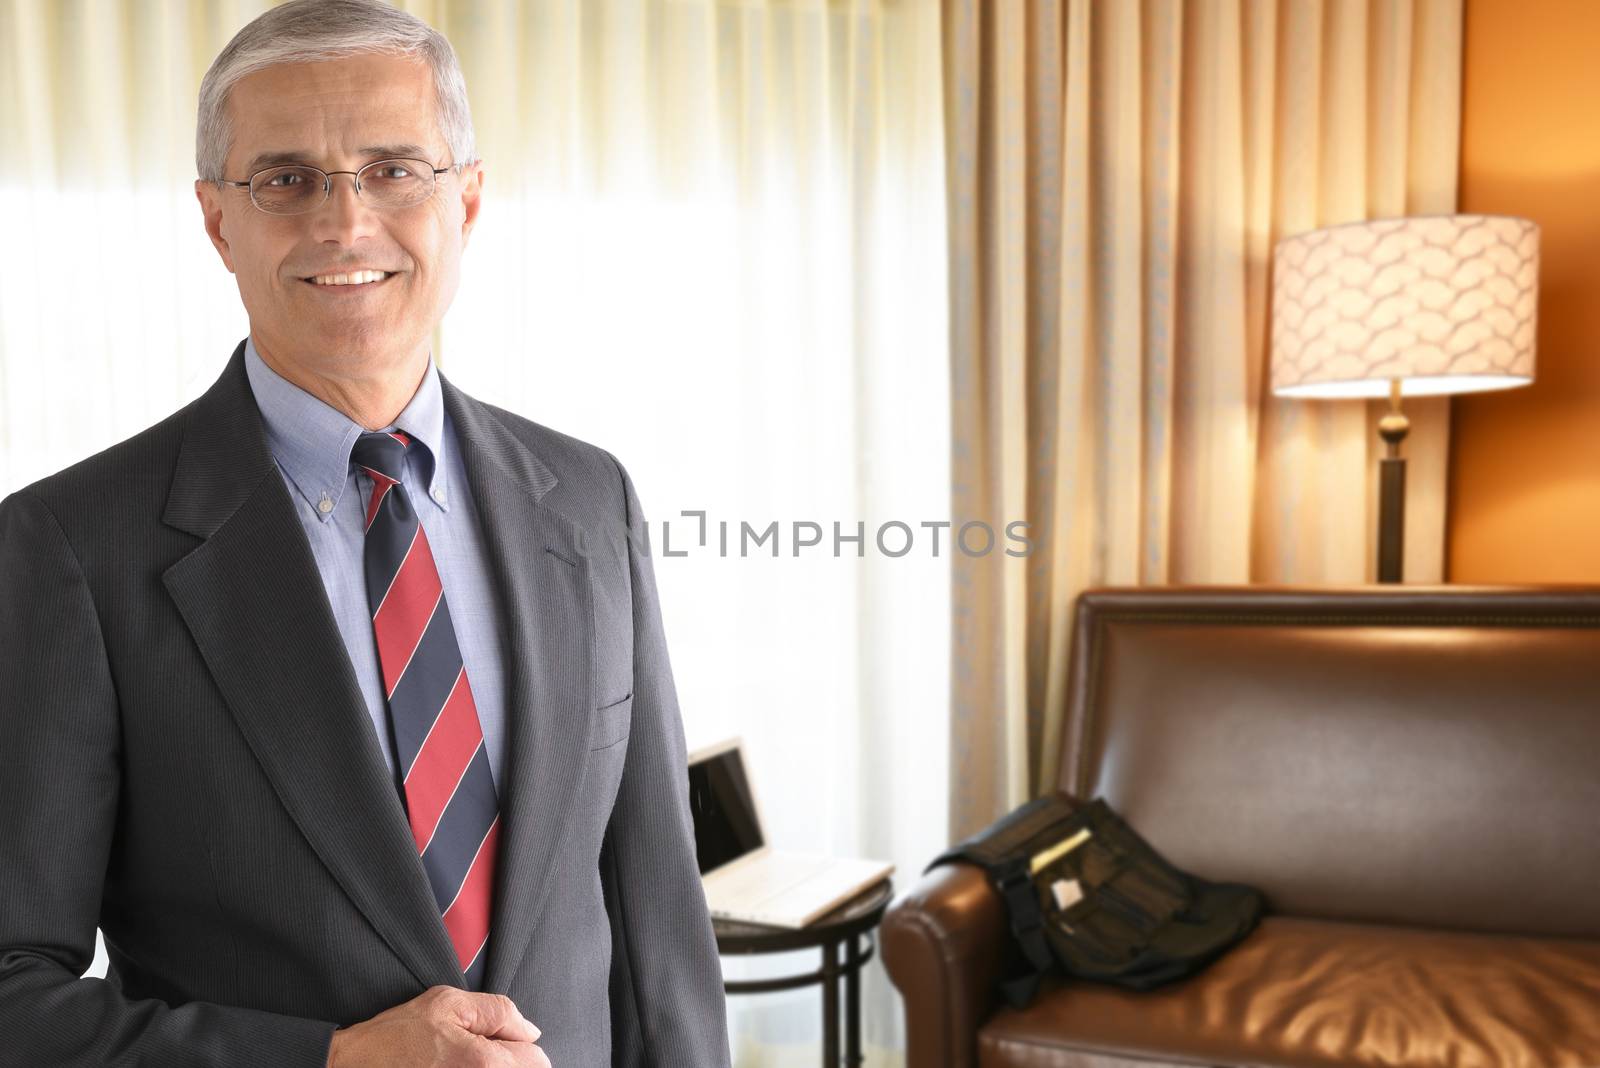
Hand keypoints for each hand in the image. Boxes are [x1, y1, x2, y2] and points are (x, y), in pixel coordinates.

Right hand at [326, 985, 550, 1066]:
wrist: (356, 1065)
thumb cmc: (398, 1034)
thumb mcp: (448, 1002)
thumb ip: (497, 1012)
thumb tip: (530, 1031)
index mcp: (484, 1062)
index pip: (537, 1060)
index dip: (521, 1043)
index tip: (498, 1037)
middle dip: (507, 1058)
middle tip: (474, 1048)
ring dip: (491, 1066)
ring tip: (457, 1059)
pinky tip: (448, 1066)